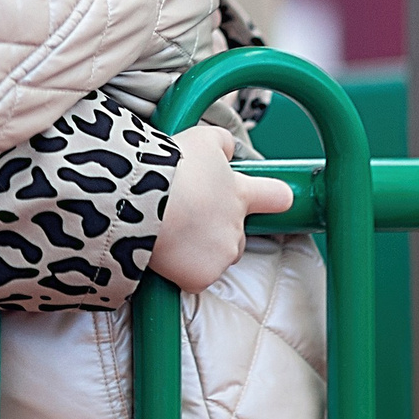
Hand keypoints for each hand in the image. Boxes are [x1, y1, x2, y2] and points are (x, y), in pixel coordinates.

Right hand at [149, 125, 294, 291]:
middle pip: (238, 235)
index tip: (277, 200)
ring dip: (199, 249)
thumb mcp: (202, 140)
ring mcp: (221, 254)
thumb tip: (229, 150)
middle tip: (189, 217)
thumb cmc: (169, 167)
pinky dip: (181, 269)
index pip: (277, 197)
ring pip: (216, 257)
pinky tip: (165, 251)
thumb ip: (223, 144)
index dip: (274, 198)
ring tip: (171, 231)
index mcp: (240, 194)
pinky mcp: (201, 276)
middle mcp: (237, 227)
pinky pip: (194, 278)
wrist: (141, 200)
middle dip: (218, 230)